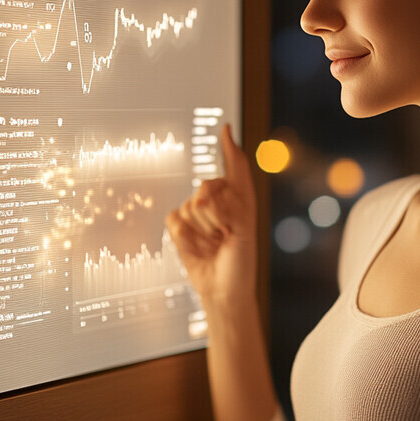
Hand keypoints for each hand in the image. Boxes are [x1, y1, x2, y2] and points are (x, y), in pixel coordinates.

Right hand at [165, 124, 256, 305]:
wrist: (223, 291)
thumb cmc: (240, 262)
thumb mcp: (244, 230)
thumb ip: (226, 205)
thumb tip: (202, 192)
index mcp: (241, 199)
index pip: (234, 167)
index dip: (229, 148)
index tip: (226, 129)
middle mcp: (219, 202)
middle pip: (207, 186)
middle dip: (215, 212)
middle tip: (225, 234)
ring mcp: (198, 214)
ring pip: (190, 205)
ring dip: (202, 229)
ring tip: (214, 244)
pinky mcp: (181, 227)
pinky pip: (175, 219)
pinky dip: (185, 236)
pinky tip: (197, 248)